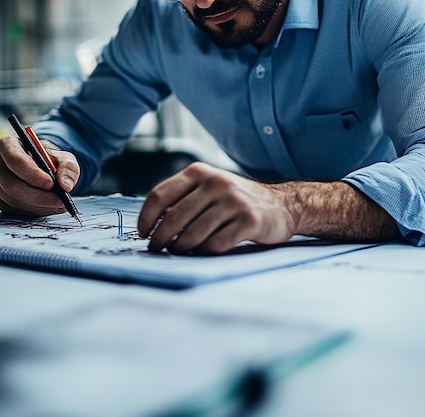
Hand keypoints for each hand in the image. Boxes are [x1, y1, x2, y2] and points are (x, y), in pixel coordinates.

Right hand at [0, 136, 79, 216]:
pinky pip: (14, 211)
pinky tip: (49, 208)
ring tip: (59, 204)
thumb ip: (69, 167)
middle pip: (12, 185)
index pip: (15, 160)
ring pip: (14, 201)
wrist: (42, 169)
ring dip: (39, 206)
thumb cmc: (50, 160)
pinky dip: (34, 212)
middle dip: (38, 196)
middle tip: (60, 201)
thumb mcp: (64, 158)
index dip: (32, 174)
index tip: (51, 183)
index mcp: (8, 145)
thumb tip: (65, 185)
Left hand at [138, 162, 295, 253]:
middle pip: (174, 217)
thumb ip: (183, 197)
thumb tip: (150, 222)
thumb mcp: (209, 187)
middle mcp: (216, 183)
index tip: (143, 233)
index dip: (146, 218)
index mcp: (200, 172)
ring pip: (193, 234)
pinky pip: (215, 244)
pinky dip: (204, 252)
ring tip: (178, 250)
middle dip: (160, 238)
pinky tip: (203, 251)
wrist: (282, 205)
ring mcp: (234, 201)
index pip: (160, 194)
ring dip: (181, 247)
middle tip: (156, 248)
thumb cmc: (236, 200)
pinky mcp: (249, 221)